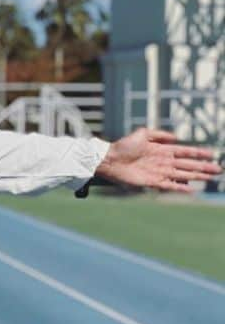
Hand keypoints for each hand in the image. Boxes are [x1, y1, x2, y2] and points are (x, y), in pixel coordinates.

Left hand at [95, 128, 221, 192]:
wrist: (109, 159)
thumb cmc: (123, 146)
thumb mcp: (142, 134)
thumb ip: (159, 134)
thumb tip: (176, 137)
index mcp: (162, 150)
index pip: (184, 152)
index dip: (198, 153)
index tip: (212, 154)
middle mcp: (163, 162)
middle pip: (187, 165)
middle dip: (203, 167)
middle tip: (218, 170)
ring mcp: (159, 172)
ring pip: (183, 175)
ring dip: (197, 177)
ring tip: (211, 178)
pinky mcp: (152, 182)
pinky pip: (170, 185)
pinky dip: (181, 187)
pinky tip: (192, 189)